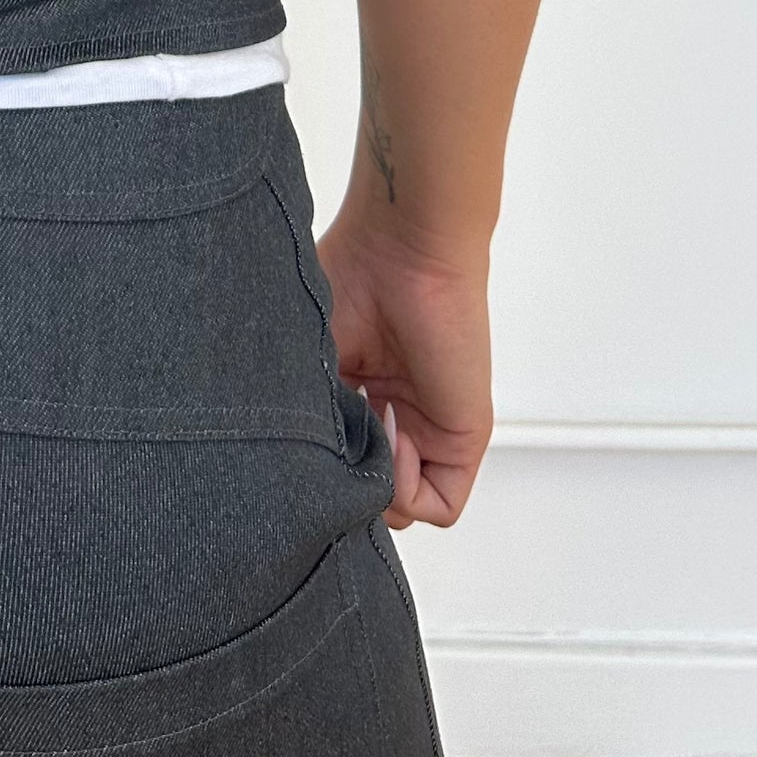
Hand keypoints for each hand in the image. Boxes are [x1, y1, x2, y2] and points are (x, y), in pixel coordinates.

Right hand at [316, 202, 493, 530]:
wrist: (402, 248)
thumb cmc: (351, 278)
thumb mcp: (307, 357)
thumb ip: (305, 416)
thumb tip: (294, 472)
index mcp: (356, 397)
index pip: (338, 466)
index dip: (317, 469)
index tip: (300, 439)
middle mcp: (391, 418)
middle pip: (367, 494)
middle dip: (342, 482)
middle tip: (328, 439)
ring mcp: (427, 432)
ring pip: (399, 507)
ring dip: (371, 481)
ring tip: (361, 418)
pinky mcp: (461, 440)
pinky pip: (437, 505)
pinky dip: (405, 487)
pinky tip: (389, 431)